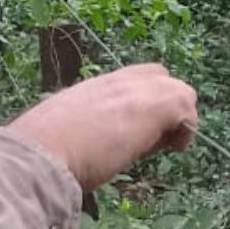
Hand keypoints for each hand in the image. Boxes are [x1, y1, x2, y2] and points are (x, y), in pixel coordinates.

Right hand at [6, 63, 197, 194]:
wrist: (42, 152)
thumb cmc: (43, 150)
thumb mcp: (62, 130)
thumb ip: (80, 128)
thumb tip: (85, 145)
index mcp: (94, 87)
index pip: (132, 79)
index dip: (140, 102)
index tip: (132, 133)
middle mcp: (117, 80)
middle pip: (160, 76)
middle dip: (163, 106)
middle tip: (149, 141)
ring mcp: (139, 89)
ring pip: (179, 90)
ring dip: (175, 119)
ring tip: (158, 148)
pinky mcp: (159, 105)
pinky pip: (187, 108)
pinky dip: (184, 132)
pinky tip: (169, 150)